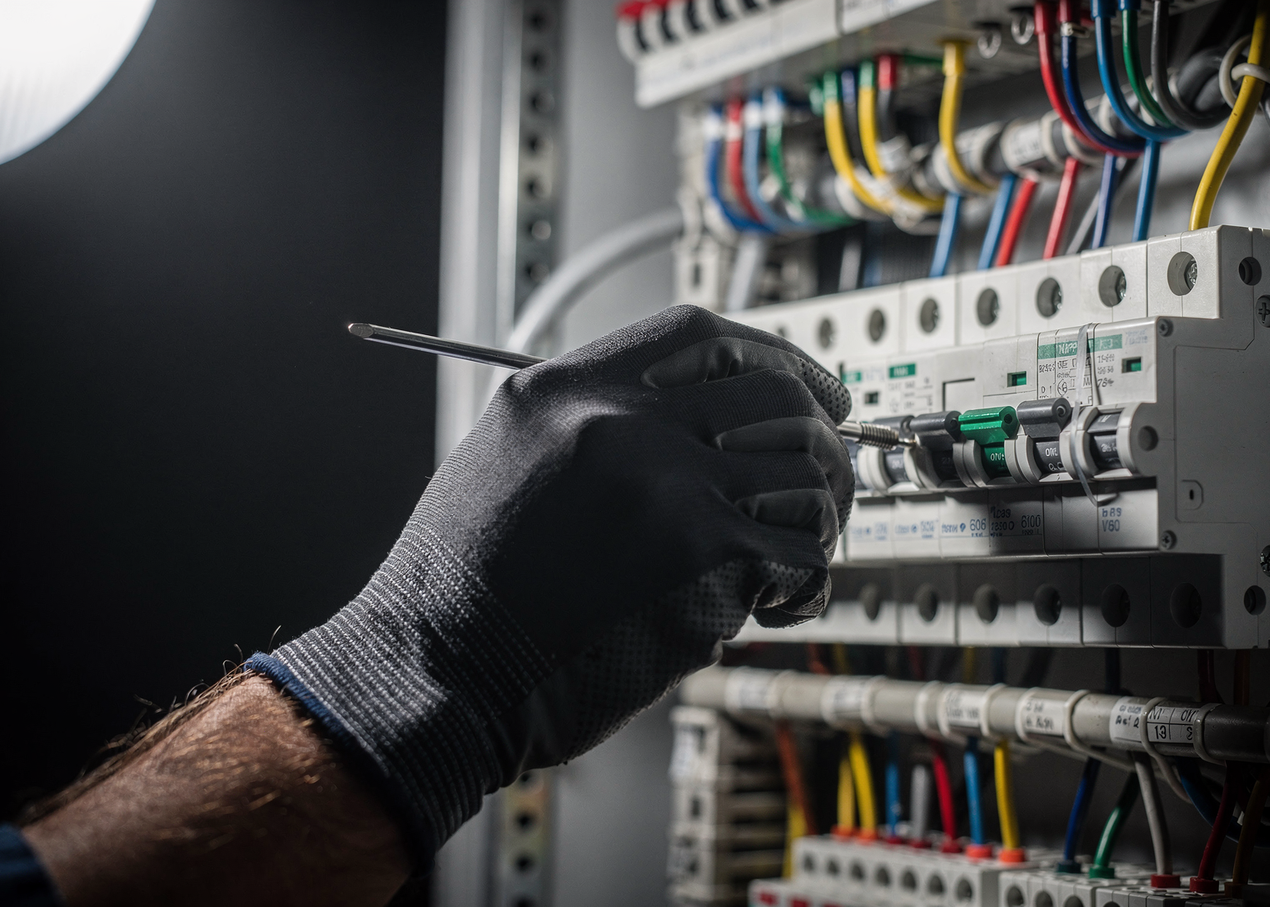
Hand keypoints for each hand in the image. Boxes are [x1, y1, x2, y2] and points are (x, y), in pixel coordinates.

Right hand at [248, 305, 852, 860]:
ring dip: (821, 514)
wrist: (438, 668)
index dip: (773, 357)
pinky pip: (803, 553)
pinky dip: (807, 582)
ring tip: (798, 546)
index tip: (808, 387)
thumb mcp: (503, 457)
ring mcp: (671, 487)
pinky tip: (782, 601)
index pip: (702, 335)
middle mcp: (626, 422)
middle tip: (832, 471)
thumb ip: (587, 424)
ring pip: (807, 473)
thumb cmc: (459, 584)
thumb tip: (684, 424)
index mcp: (571, 388)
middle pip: (775, 398)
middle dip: (822, 436)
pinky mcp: (704, 560)